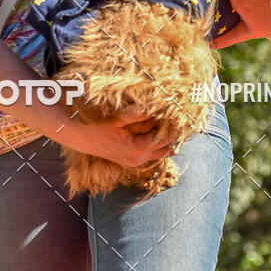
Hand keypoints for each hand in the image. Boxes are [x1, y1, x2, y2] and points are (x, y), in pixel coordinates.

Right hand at [52, 108, 176, 168]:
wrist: (81, 139)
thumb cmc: (98, 127)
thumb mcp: (118, 119)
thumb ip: (137, 115)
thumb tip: (156, 108)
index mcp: (136, 149)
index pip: (163, 138)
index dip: (174, 127)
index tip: (184, 116)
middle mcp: (137, 159)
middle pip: (165, 148)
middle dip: (176, 136)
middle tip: (189, 124)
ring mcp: (134, 162)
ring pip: (159, 153)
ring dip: (169, 142)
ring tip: (181, 128)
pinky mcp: (130, 160)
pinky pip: (151, 154)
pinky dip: (159, 146)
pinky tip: (166, 137)